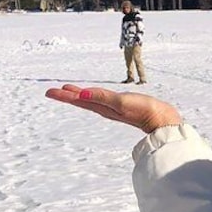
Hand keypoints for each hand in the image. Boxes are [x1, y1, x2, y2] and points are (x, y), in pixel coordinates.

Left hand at [45, 84, 181, 133]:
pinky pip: (101, 100)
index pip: (79, 100)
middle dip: (67, 96)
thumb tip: (81, 94)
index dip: (64, 96)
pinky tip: (94, 95)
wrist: (163, 121)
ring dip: (78, 95)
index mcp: (103, 108)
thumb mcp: (122, 102)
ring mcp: (114, 109)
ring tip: (68, 90)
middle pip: (82, 101)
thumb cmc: (144, 110)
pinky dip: (93, 96)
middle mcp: (106, 109)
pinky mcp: (122, 106)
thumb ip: (102, 97)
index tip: (49, 92)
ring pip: (90, 101)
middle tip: (52, 91)